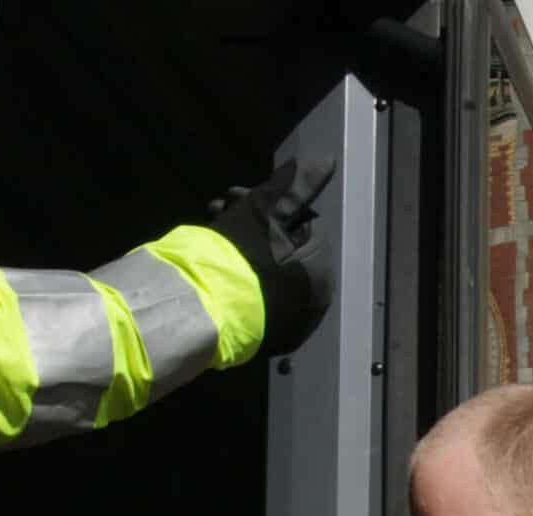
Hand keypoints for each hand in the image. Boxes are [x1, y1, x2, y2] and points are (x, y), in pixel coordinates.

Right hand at [207, 157, 336, 357]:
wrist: (203, 306)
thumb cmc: (240, 255)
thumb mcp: (268, 210)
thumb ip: (299, 187)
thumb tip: (330, 161)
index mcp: (320, 272)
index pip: (301, 225)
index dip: (268, 202)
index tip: (236, 193)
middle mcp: (311, 303)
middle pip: (280, 247)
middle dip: (248, 220)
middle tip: (218, 207)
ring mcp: (287, 324)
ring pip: (262, 268)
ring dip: (237, 240)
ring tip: (208, 226)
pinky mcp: (262, 337)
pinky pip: (252, 293)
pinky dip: (236, 274)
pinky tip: (212, 258)